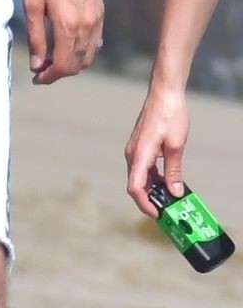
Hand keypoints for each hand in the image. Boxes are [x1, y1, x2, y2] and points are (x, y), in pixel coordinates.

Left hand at [23, 0, 102, 82]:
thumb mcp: (32, 4)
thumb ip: (36, 37)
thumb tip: (37, 63)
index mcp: (68, 24)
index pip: (64, 64)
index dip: (50, 76)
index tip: (38, 77)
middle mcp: (87, 24)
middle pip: (78, 63)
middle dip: (60, 72)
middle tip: (42, 70)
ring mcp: (97, 18)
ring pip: (89, 54)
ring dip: (72, 62)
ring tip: (52, 59)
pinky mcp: (100, 10)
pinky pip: (95, 40)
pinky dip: (82, 49)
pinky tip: (67, 44)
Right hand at [124, 83, 188, 215]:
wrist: (164, 93)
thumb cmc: (170, 115)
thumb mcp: (176, 146)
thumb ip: (174, 171)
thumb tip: (174, 192)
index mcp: (139, 155)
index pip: (135, 187)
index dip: (145, 204)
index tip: (157, 214)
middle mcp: (132, 154)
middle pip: (136, 185)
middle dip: (150, 200)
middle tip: (167, 210)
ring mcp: (134, 150)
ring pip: (139, 177)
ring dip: (152, 189)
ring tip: (169, 198)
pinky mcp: (139, 146)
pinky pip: (142, 168)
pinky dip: (152, 178)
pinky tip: (166, 181)